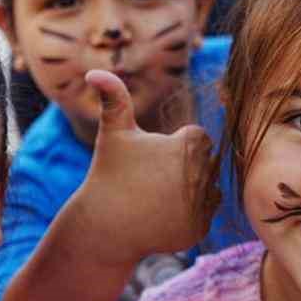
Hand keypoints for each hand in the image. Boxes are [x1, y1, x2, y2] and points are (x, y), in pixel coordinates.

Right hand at [77, 70, 219, 267]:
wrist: (104, 226)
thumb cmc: (109, 172)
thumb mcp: (114, 132)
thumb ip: (114, 98)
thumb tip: (94, 71)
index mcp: (190, 145)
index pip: (197, 139)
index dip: (174, 146)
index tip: (152, 158)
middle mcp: (203, 174)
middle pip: (205, 164)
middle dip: (183, 169)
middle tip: (152, 180)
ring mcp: (202, 205)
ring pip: (207, 189)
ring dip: (190, 191)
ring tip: (157, 197)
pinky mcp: (199, 230)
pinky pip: (203, 216)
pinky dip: (187, 216)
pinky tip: (161, 216)